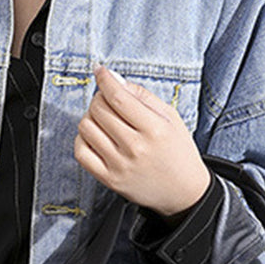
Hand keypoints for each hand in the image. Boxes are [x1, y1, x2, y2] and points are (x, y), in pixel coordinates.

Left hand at [74, 65, 210, 218]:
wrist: (183, 192)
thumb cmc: (178, 152)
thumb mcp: (171, 118)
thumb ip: (143, 96)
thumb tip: (114, 80)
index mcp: (155, 130)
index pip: (118, 98)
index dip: (105, 80)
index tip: (101, 72)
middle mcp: (136, 148)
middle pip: (99, 110)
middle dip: (100, 98)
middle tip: (109, 101)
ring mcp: (120, 165)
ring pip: (86, 128)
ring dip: (91, 117)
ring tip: (104, 120)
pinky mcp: (109, 179)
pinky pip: (81, 152)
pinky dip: (83, 139)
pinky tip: (96, 137)